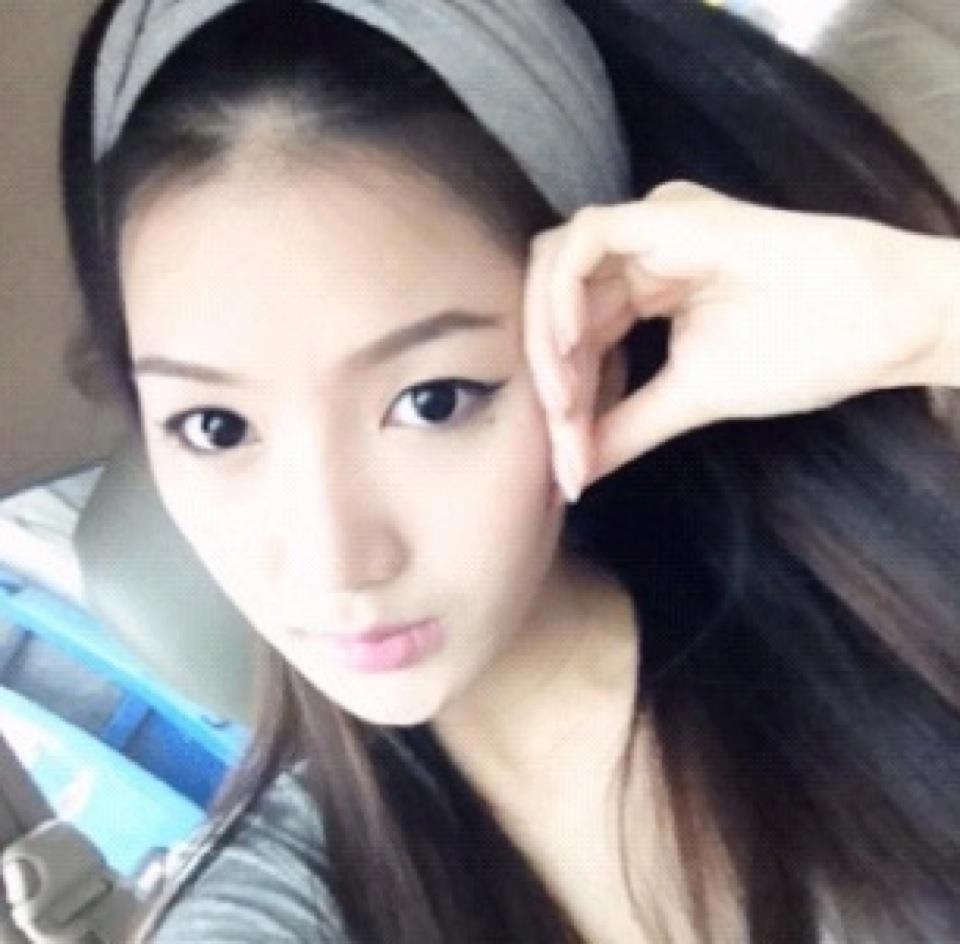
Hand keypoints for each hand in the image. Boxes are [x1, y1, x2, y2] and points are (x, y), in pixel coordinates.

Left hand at [523, 180, 957, 502]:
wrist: (876, 325)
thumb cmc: (796, 352)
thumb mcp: (687, 399)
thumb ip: (623, 429)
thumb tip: (568, 477)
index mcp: (639, 290)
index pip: (571, 336)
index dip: (558, 397)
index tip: (564, 464)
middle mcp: (635, 254)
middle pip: (552, 302)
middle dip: (545, 373)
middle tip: (558, 437)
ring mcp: (649, 229)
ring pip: (556, 266)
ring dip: (546, 338)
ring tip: (565, 401)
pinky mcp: (665, 214)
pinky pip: (586, 240)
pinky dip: (563, 292)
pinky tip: (571, 347)